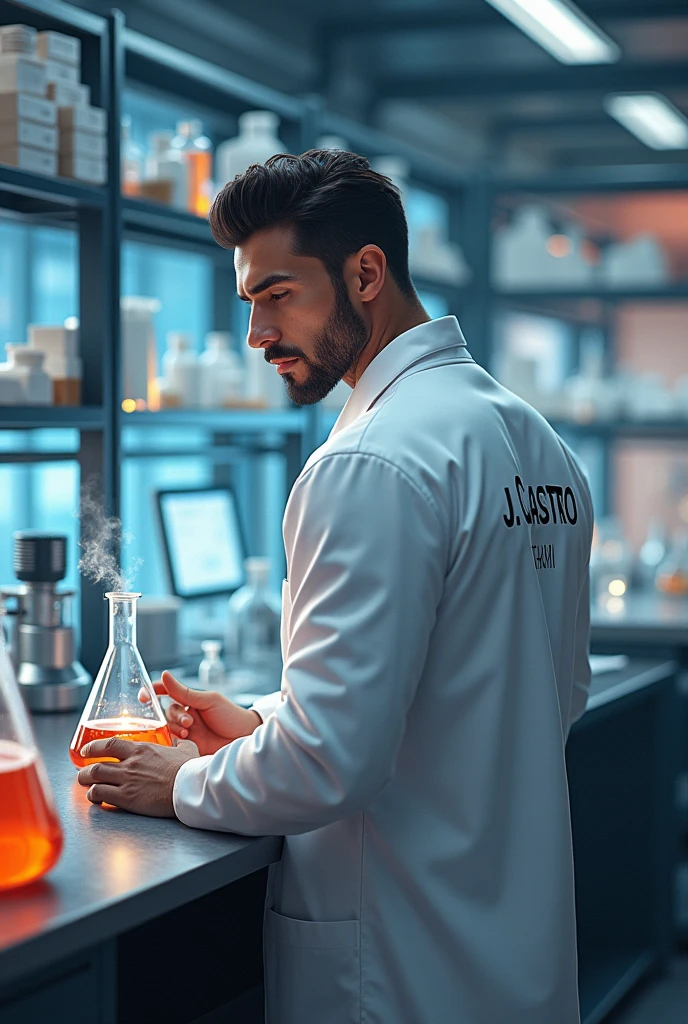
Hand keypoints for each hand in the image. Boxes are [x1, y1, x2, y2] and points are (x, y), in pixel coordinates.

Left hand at [77, 737, 198, 816]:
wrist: (189, 787)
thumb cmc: (189, 769)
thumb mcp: (186, 749)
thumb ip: (180, 744)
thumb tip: (180, 743)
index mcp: (142, 749)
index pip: (110, 744)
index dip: (94, 747)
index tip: (88, 750)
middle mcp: (130, 763)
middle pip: (97, 762)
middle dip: (85, 768)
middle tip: (83, 771)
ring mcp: (126, 779)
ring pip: (94, 777)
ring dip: (85, 781)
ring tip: (84, 785)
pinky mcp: (126, 797)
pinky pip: (100, 794)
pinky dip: (93, 795)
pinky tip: (95, 798)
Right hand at [149, 671, 261, 755]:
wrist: (245, 739)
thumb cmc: (231, 716)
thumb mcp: (208, 700)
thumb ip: (184, 692)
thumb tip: (163, 675)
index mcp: (190, 700)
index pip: (165, 693)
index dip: (151, 693)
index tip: (144, 696)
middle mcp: (186, 715)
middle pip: (166, 713)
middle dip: (173, 717)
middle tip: (189, 723)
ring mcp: (186, 731)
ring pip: (167, 728)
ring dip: (174, 729)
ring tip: (188, 733)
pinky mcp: (187, 748)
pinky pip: (171, 744)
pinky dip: (173, 743)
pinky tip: (183, 742)